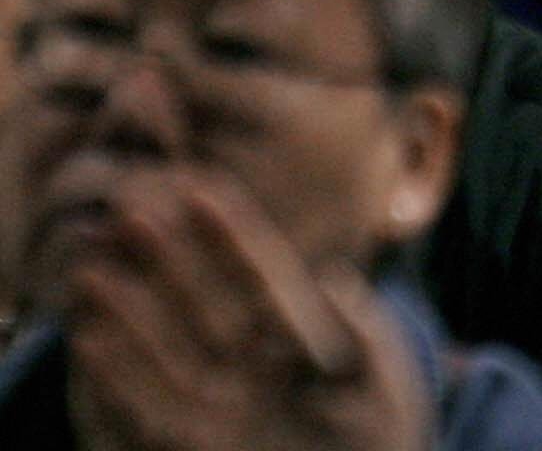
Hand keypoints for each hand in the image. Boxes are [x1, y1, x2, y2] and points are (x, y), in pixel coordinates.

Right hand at [63, 170, 428, 450]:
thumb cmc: (379, 435)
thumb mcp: (379, 382)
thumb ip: (359, 334)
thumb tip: (333, 281)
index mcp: (301, 339)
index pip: (262, 277)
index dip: (232, 235)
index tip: (201, 190)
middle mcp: (255, 367)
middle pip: (205, 303)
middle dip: (171, 262)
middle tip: (130, 212)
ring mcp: (222, 407)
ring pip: (167, 349)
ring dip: (129, 313)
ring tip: (90, 271)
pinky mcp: (194, 448)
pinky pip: (147, 410)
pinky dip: (118, 379)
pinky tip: (88, 343)